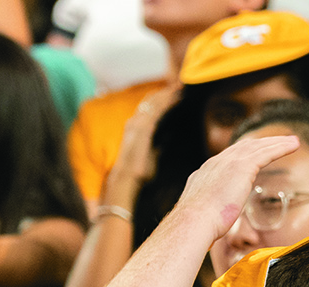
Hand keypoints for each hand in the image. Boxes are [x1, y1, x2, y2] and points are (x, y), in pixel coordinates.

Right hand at [106, 82, 181, 197]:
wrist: (127, 180)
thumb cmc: (139, 170)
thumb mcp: (153, 153)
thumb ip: (159, 143)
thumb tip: (168, 135)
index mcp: (136, 127)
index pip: (150, 108)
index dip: (162, 98)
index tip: (176, 92)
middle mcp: (135, 122)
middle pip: (151, 101)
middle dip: (166, 92)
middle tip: (181, 83)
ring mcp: (137, 124)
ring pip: (153, 103)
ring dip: (167, 94)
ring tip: (180, 86)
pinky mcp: (142, 129)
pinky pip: (156, 111)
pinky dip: (166, 102)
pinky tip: (176, 97)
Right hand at [175, 133, 302, 233]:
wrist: (194, 221)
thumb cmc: (198, 226)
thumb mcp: (203, 214)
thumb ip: (211, 211)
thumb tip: (213, 222)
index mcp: (206, 174)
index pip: (227, 158)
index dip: (244, 153)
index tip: (255, 152)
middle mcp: (217, 163)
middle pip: (244, 147)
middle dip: (262, 143)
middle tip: (278, 142)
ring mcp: (228, 163)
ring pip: (257, 147)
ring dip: (276, 143)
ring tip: (293, 141)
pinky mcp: (242, 167)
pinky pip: (266, 153)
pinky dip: (280, 148)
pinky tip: (293, 146)